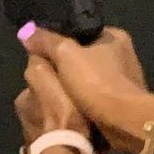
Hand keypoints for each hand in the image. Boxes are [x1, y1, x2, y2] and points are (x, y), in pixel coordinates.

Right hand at [21, 27, 147, 149]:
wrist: (122, 121)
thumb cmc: (96, 82)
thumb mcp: (65, 54)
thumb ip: (45, 41)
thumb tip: (26, 32)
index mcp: (115, 37)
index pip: (81, 33)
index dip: (61, 42)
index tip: (43, 53)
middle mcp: (125, 55)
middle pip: (85, 57)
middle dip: (67, 67)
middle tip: (46, 75)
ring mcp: (127, 80)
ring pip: (90, 80)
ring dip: (75, 87)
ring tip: (55, 94)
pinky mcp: (125, 103)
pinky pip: (97, 98)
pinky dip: (85, 102)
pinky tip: (71, 108)